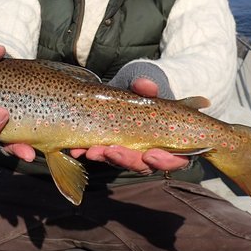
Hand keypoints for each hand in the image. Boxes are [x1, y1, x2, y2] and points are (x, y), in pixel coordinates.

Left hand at [68, 76, 188, 174]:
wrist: (124, 90)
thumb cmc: (143, 92)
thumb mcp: (147, 87)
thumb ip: (147, 88)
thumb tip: (145, 85)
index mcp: (169, 141)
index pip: (174, 160)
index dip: (164, 161)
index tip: (150, 154)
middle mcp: (149, 152)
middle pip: (142, 166)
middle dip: (127, 161)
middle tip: (113, 151)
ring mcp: (127, 152)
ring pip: (119, 162)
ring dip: (105, 157)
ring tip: (92, 151)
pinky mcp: (108, 148)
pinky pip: (99, 154)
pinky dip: (87, 152)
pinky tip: (76, 150)